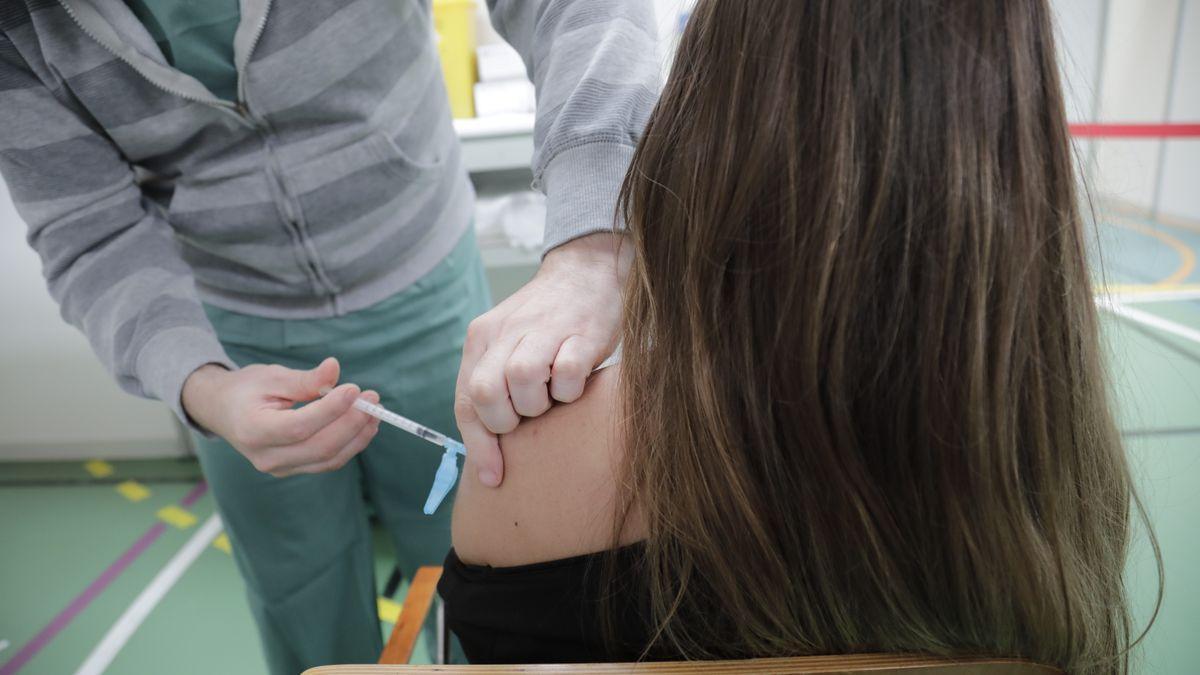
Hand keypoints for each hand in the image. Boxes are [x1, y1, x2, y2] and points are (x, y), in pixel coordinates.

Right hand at [182, 357, 380, 476]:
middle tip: (373, 398)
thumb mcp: (271, 377)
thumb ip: (304, 379)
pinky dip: (351, 444)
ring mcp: (281, 468)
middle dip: (352, 422)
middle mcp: (266, 457)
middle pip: (320, 447)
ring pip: (329, 458)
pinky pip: (328, 461)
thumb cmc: (246, 389)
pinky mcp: (294, 468)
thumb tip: (334, 369)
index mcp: (253, 431)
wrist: (223, 411)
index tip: (354, 388)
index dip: (330, 410)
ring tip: (375, 409)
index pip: (299, 426)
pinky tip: (365, 424)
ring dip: (358, 435)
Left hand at [456, 232, 630, 486]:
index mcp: (482, 337)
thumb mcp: (508, 343)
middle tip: (529, 415)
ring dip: (540, 405)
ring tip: (553, 395)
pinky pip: (567, 376)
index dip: (477, 445)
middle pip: (486, 394)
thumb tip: (487, 446)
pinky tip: (576, 381)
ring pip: (523, 384)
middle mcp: (506, 332)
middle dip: (507, 421)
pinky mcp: (581, 334)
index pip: (465, 400)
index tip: (493, 477)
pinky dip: (571, 391)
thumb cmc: (547, 321)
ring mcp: (543, 331)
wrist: (587, 272)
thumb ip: (492, 382)